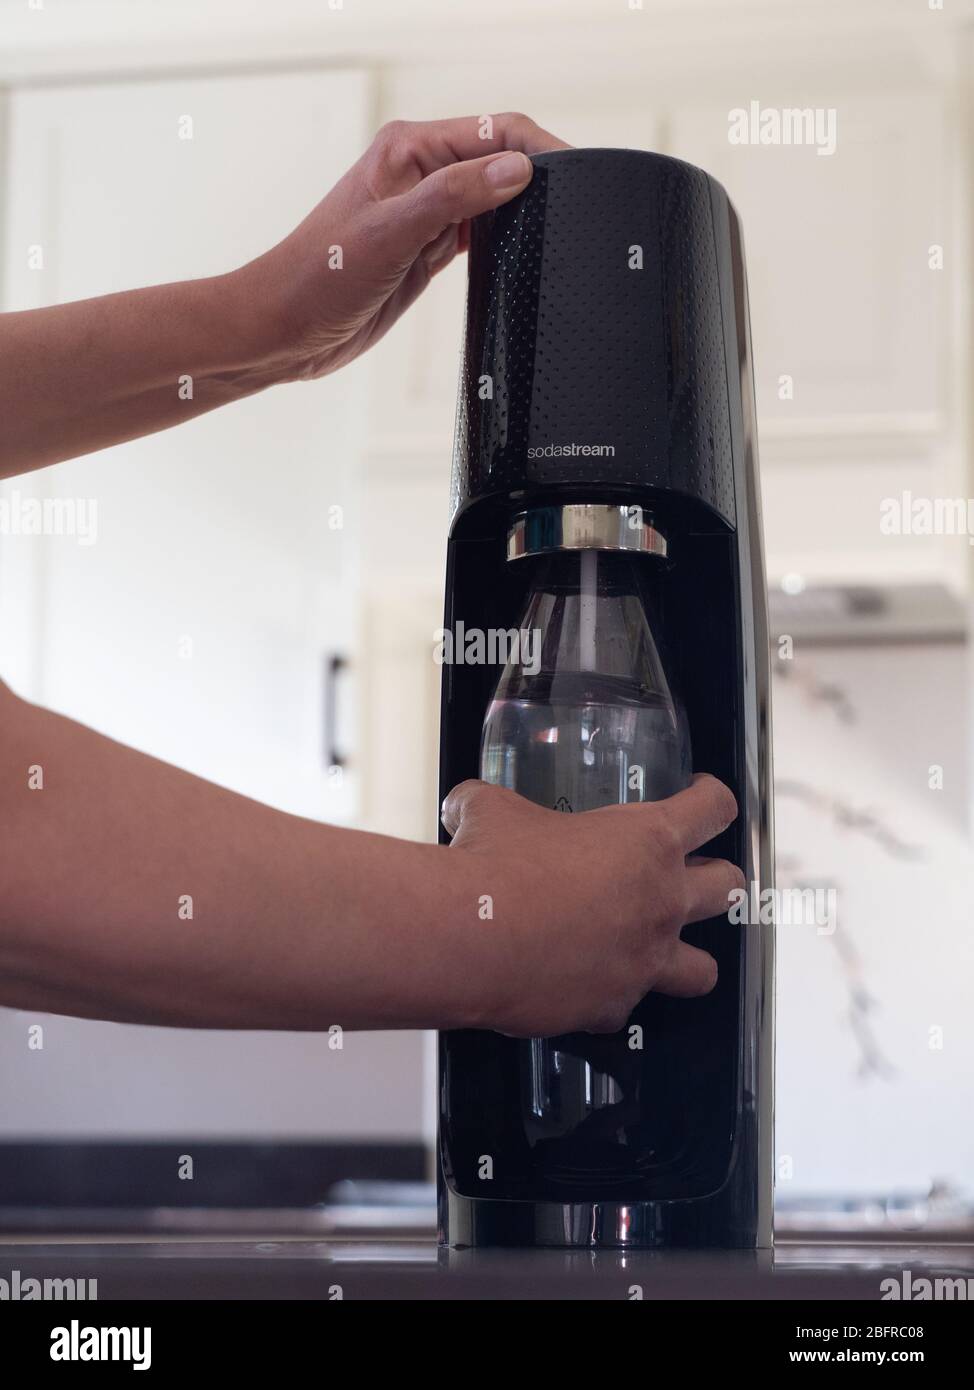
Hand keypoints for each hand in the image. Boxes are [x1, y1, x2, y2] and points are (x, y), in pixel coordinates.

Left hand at [240, 113, 569, 379]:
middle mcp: (419, 173)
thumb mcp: (391, 233)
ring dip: (521, 211)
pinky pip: (478, 235)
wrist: (285, 329)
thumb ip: (454, 198)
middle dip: (537, 178)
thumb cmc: (318, 277)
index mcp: (409, 149)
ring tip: (555, 231)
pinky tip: (520, 256)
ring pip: (492, 200)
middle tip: (574, 209)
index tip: (575, 176)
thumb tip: (516, 171)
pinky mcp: (426, 251)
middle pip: (498, 161)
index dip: (539, 149)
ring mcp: (425, 213)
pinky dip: (502, 242)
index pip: (494, 132)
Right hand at [441, 774, 743, 1037]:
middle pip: (728, 888)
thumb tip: (465, 806)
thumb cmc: (493, 869)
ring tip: (662, 951)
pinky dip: (610, 996)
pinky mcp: (611, 1006)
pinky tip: (587, 985)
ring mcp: (643, 960)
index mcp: (647, 840)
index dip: (712, 798)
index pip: (713, 808)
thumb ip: (489, 804)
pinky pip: (625, 1006)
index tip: (703, 796)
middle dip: (715, 879)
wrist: (471, 937)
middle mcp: (660, 902)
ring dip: (687, 959)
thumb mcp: (493, 811)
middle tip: (689, 876)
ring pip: (703, 970)